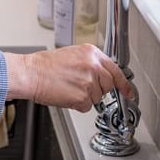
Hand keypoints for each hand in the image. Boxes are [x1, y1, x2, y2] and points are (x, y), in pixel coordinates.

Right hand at [4, 44, 133, 112]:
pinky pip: (86, 106)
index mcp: (91, 53)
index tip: (128, 92)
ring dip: (85, 97)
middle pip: (108, 85)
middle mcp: (93, 66)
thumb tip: (100, 75)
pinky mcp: (83, 97)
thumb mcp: (71, 55)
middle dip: (97, 89)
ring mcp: (90, 82)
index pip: (116, 70)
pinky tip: (65, 94)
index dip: (124, 84)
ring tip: (68, 87)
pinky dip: (76, 104)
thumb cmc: (44, 65)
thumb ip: (89, 63)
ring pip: (97, 97)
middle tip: (80, 87)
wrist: (30, 73)